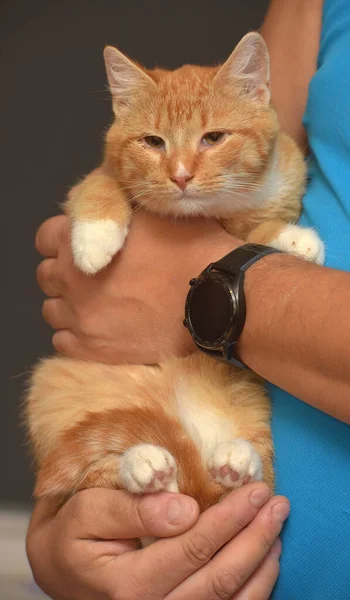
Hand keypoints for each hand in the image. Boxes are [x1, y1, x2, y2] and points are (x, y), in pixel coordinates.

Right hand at [27, 483, 288, 599]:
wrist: (60, 572)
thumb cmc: (72, 537)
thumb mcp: (88, 513)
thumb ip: (134, 509)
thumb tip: (185, 508)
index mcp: (127, 587)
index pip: (193, 547)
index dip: (230, 517)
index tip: (255, 489)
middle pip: (219, 578)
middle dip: (255, 537)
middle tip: (277, 504)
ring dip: (261, 563)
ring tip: (277, 528)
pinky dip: (254, 590)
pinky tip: (266, 562)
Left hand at [35, 211, 238, 363]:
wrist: (214, 296)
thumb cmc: (189, 248)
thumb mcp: (152, 212)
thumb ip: (118, 212)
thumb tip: (108, 211)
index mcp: (78, 241)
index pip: (45, 237)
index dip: (62, 239)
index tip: (81, 245)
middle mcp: (70, 280)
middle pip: (46, 276)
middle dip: (64, 273)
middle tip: (93, 276)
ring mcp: (80, 318)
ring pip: (52, 311)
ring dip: (69, 305)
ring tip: (96, 306)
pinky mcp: (93, 350)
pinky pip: (62, 343)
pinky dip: (75, 335)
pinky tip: (98, 329)